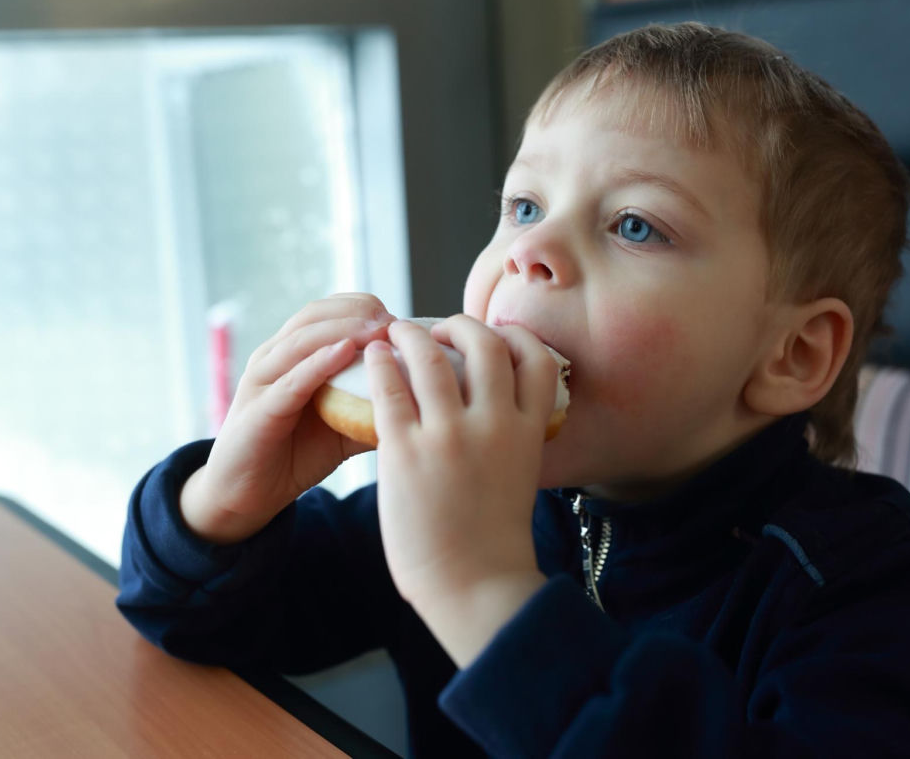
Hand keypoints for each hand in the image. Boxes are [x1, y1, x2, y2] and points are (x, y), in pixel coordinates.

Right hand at [180, 293, 394, 543]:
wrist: (248, 495)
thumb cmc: (298, 453)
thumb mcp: (345, 422)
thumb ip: (375, 402)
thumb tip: (425, 395)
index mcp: (294, 352)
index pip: (329, 310)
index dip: (365, 307)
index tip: (401, 319)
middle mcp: (275, 356)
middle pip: (316, 314)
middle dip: (359, 312)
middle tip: (395, 322)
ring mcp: (263, 380)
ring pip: (303, 339)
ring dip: (343, 329)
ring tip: (378, 329)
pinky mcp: (258, 410)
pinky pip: (290, 381)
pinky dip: (318, 364)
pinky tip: (344, 353)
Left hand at [365, 316, 555, 664]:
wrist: (473, 585)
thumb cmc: (494, 538)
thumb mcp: (521, 474)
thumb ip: (511, 435)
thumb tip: (490, 404)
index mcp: (529, 431)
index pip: (538, 358)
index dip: (517, 336)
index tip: (496, 334)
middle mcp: (494, 424)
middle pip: (485, 343)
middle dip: (462, 324)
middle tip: (441, 328)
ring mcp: (448, 435)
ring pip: (430, 356)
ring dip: (411, 334)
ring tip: (396, 331)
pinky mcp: (406, 450)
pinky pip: (389, 388)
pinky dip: (379, 363)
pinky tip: (372, 357)